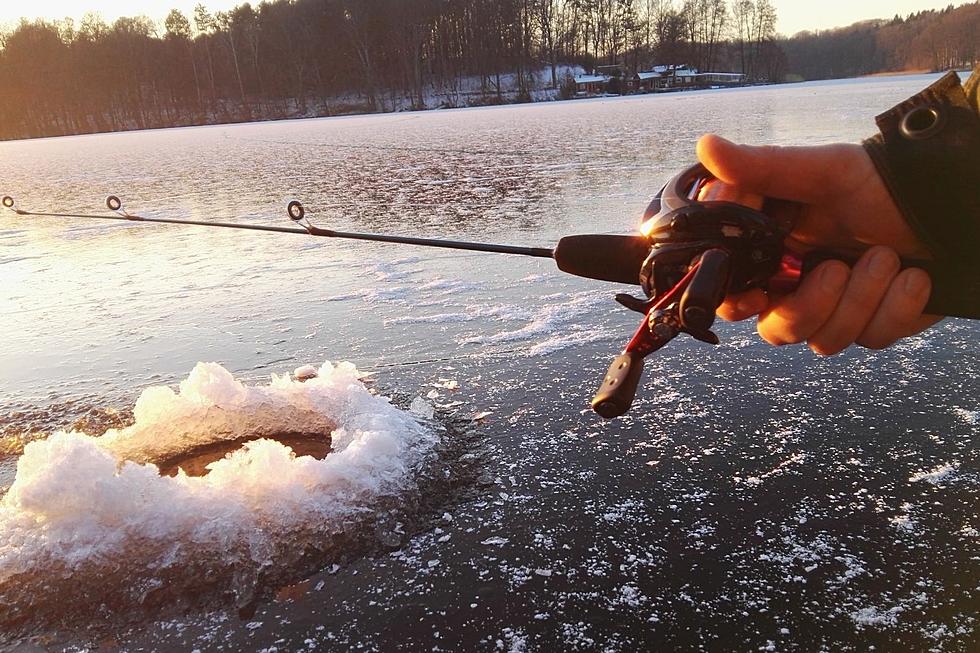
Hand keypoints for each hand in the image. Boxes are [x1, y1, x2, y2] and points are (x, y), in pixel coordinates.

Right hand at [696, 134, 940, 353]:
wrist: (951, 201)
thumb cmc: (880, 181)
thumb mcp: (822, 170)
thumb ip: (762, 167)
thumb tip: (706, 146)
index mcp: (772, 251)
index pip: (731, 292)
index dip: (735, 302)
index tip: (756, 294)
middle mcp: (798, 286)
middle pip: (775, 329)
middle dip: (810, 305)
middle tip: (836, 268)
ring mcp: (838, 308)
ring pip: (825, 339)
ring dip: (862, 299)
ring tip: (887, 256)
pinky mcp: (875, 324)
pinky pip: (873, 339)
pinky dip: (897, 307)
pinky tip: (914, 276)